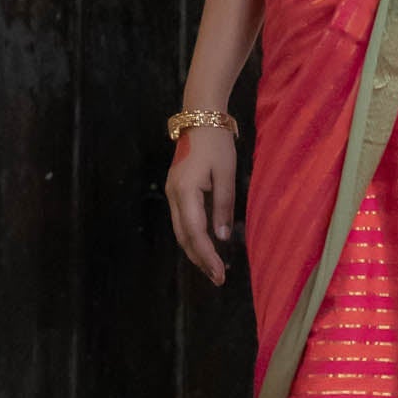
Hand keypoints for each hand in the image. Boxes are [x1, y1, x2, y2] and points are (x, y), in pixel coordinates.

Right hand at [165, 128, 237, 286]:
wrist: (200, 119)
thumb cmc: (216, 144)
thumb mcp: (226, 173)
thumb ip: (223, 205)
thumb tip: (221, 237)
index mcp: (185, 191)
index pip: (195, 233)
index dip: (207, 256)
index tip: (219, 274)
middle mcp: (173, 195)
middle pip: (183, 236)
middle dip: (200, 259)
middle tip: (217, 278)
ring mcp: (172, 193)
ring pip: (180, 231)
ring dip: (195, 251)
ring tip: (212, 268)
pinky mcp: (176, 191)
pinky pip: (182, 221)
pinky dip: (192, 237)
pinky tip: (205, 246)